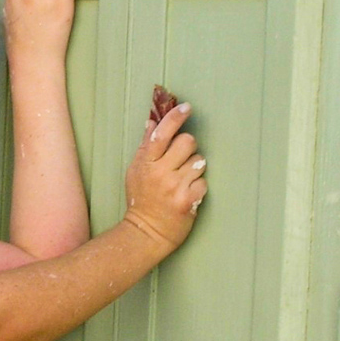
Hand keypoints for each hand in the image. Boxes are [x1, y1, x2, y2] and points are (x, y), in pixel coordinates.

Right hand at [122, 103, 207, 251]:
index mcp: (145, 163)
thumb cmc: (141, 200)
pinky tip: (187, 194)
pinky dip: (198, 187)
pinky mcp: (188, 200)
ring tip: (183, 181)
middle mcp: (160, 173)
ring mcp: (174, 187)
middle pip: (187, 142)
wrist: (146, 232)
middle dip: (188, 148)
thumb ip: (145, 146)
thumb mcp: (136, 171)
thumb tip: (151, 122)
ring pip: (199, 161)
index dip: (175, 117)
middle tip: (181, 161)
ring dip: (194, 169)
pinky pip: (203, 182)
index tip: (187, 107)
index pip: (162, 133)